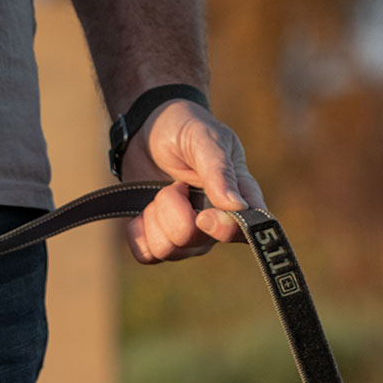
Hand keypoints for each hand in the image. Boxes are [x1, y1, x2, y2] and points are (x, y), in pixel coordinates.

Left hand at [117, 99, 264, 262]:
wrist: (147, 129)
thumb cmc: (184, 128)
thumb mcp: (203, 139)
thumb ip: (219, 171)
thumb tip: (238, 207)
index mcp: (239, 200)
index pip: (244, 234)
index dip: (224, 231)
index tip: (203, 214)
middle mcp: (217, 226)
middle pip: (195, 242)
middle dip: (175, 209)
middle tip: (176, 183)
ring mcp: (190, 238)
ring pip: (168, 250)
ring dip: (155, 215)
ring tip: (162, 191)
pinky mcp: (161, 242)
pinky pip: (146, 254)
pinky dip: (138, 230)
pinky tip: (145, 207)